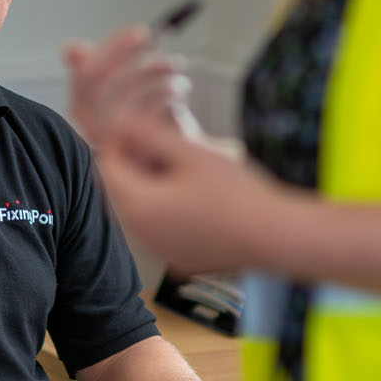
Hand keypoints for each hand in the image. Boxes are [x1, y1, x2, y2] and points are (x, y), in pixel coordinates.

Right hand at [64, 27, 198, 147]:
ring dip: (154, 75)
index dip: (113, 49)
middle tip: (161, 43)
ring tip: (177, 70)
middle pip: (100, 85)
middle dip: (136, 58)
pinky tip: (179, 93)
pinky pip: (144, 119)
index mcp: (83, 112)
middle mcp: (93, 131)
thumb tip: (70, 50)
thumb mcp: (131, 88)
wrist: (184, 164)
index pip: (86, 74)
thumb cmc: (156, 123)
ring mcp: (114, 145)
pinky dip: (165, 97)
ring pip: (122, 99)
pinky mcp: (137, 156)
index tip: (142, 33)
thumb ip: (103, 68)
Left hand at [92, 110, 289, 273]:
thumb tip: (122, 124)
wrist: (273, 237)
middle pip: (120, 190)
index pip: (107, 167)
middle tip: (157, 143)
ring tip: (178, 167)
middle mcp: (141, 233)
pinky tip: (191, 196)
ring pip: (138, 208)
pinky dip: (164, 209)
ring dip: (147, 186)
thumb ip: (150, 135)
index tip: (136, 126)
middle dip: (131, 164)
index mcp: (138, 206)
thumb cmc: (238, 196)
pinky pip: (157, 227)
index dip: (118, 142)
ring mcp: (158, 248)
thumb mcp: (190, 154)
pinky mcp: (176, 256)